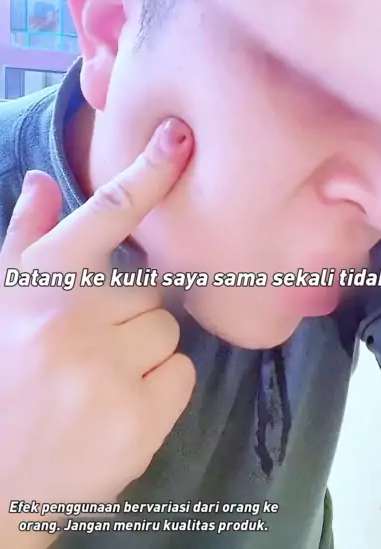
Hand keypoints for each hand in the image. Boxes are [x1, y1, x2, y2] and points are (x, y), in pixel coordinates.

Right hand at [0, 118, 194, 545]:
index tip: (181, 137)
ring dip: (145, 353)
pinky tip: (118, 407)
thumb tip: (46, 179)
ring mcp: (107, 372)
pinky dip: (161, 390)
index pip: (106, 213)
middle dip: (131, 313)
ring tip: (98, 379)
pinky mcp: (138, 422)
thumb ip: (27, 239)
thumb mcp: (0, 302)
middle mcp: (73, 319)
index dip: (149, 172)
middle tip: (90, 347)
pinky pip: (182, 376)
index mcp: (43, 283)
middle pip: (152, 288)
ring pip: (169, 332)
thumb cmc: (0, 377)